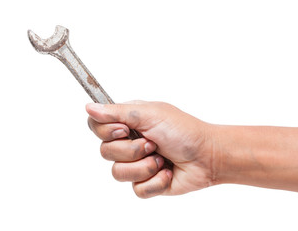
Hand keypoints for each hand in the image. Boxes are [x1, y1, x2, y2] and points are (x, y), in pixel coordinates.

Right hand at [86, 101, 217, 197]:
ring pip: (117, 173)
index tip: (124, 130)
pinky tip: (167, 172)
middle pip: (105, 152)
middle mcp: (129, 142)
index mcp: (127, 122)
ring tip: (161, 159)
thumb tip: (88, 107)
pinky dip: (155, 181)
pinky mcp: (146, 183)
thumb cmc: (183, 130)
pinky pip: (136, 189)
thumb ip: (117, 112)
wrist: (208, 156)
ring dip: (144, 166)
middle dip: (131, 150)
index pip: (97, 126)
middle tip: (152, 143)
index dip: (106, 131)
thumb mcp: (149, 114)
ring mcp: (136, 164)